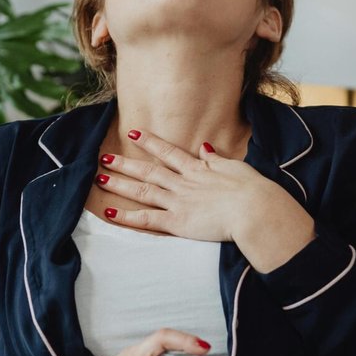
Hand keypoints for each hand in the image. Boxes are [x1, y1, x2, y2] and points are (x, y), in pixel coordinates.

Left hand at [97, 129, 289, 243]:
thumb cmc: (252, 190)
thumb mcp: (235, 168)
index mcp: (198, 169)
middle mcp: (183, 183)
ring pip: (142, 190)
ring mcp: (178, 201)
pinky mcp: (177, 222)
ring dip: (120, 184)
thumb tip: (205, 147)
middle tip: (105, 157)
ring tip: (100, 178)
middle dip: (125, 163)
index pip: (168, 153)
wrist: (255, 209)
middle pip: (148, 170)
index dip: (150, 142)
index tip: (133, 134)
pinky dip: (127, 216)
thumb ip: (216, 159)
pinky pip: (146, 219)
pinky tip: (110, 213)